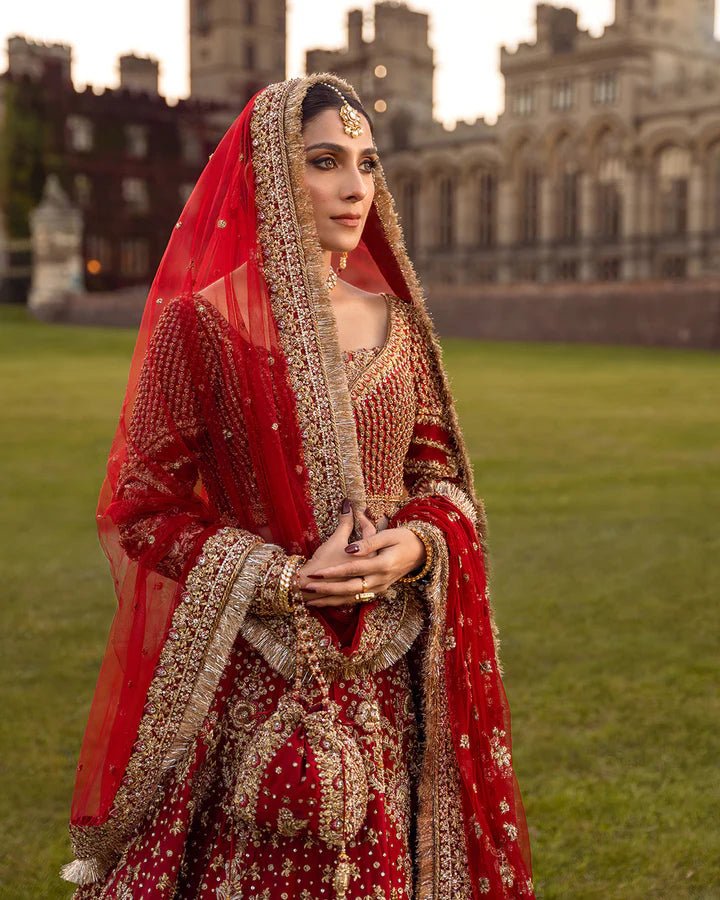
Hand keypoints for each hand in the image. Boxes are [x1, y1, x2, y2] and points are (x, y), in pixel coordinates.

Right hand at [294, 499, 379, 606]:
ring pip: (369, 565)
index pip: (370, 532)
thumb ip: (345, 523)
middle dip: (368, 536)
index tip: (357, 513)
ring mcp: (363, 579)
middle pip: (374, 548)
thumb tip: (347, 505)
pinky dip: (360, 570)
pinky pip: (362, 578)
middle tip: (362, 525)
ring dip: (366, 554)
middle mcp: (369, 568)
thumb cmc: (323, 561)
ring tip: (360, 545)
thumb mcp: (335, 540)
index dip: (363, 519)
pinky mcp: (356, 589)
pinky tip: (357, 565)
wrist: (308, 585)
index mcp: (367, 555)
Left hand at [301, 525, 425, 607]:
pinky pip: (355, 600)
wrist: (423, 552)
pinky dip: (338, 602)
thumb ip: (369, 542)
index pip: (353, 569)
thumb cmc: (405, 539)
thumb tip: (351, 547)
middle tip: (307, 587)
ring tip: (309, 599)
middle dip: (326, 589)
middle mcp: (381, 580)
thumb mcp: (389, 536)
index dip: (334, 571)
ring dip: (330, 599)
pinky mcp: (378, 591)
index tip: (316, 572)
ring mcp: (380, 588)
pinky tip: (324, 602)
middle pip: (349, 587)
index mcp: (383, 564)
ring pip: (351, 597)